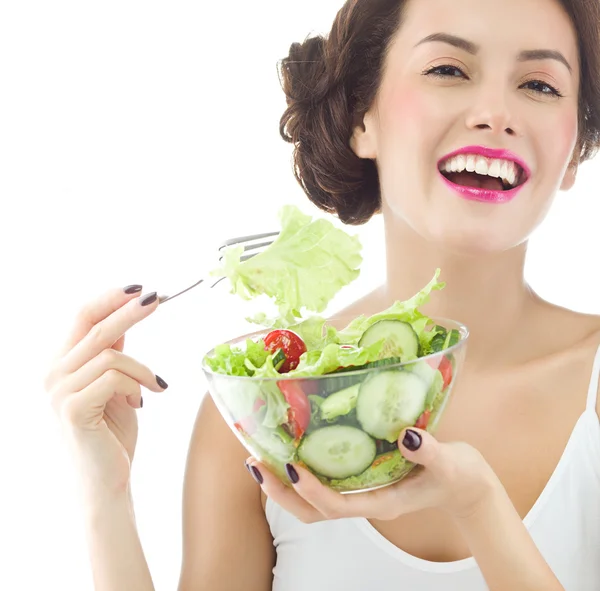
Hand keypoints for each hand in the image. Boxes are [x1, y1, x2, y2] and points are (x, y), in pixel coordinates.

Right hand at [44, 286, 167, 497]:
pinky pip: (115, 378)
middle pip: (95, 328)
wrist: (105, 482)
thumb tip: (128, 314)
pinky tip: (140, 403)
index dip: (109, 299)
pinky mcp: (73, 409)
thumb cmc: (111, 434)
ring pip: (111, 355)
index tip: (138, 288)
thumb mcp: (114, 384)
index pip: (82, 317)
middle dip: (129, 310)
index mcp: (61, 364)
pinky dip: (137, 386)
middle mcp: (53, 374)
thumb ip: (113, 354)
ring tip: (155, 387)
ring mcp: (59, 392)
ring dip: (142, 369)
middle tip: (157, 297)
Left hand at [246, 428, 499, 522]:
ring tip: (260, 460)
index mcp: (383, 502)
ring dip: (283, 486)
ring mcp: (361, 494)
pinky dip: (300, 474)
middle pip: (312, 512)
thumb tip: (406, 437)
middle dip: (281, 493)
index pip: (337, 506)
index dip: (311, 490)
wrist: (464, 485)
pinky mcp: (361, 482)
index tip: (290, 467)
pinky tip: (291, 451)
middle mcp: (366, 502)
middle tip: (256, 464)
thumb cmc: (458, 474)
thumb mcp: (450, 462)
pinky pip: (323, 485)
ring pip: (313, 503)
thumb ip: (430, 453)